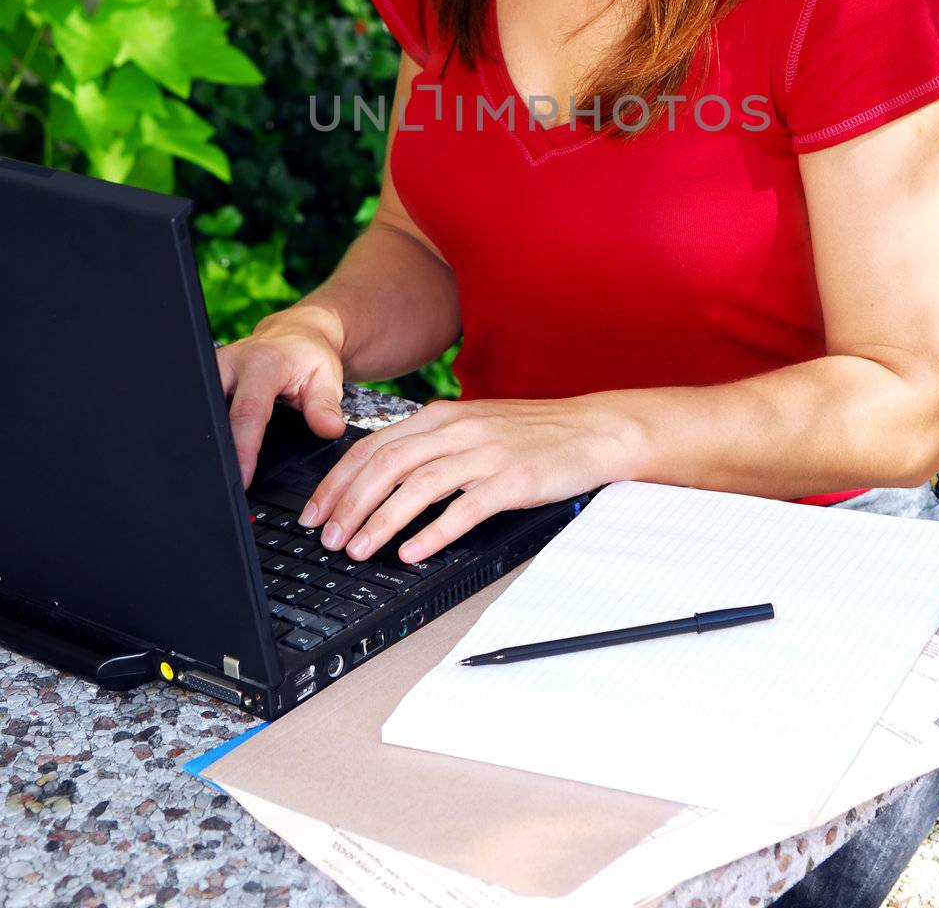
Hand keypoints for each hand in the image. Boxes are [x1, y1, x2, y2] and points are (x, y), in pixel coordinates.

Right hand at [217, 303, 349, 488]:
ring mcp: (215, 369)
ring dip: (208, 439)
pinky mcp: (208, 376)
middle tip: (222, 482)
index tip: (241, 479)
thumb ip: (325, 405)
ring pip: (202, 409)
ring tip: (218, 472)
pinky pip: (203, 406)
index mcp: (262, 363)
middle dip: (214, 448)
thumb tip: (330, 430)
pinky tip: (216, 450)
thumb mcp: (327, 377)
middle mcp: (232, 363)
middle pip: (214, 412)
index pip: (247, 412)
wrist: (298, 332)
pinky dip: (209, 429)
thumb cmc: (310, 356)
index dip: (243, 449)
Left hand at [296, 396, 641, 563]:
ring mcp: (485, 452)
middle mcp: (457, 429)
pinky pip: (464, 507)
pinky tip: (412, 552)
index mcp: (442, 415)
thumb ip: (430, 444)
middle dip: (349, 504)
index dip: (338, 481)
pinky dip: (433, 531)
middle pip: (386, 464)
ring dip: (381, 520)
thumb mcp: (473, 426)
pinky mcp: (512, 478)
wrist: (592, 428)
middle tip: (328, 538)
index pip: (373, 446)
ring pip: (417, 485)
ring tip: (358, 549)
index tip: (315, 512)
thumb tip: (381, 476)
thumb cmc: (532, 434)